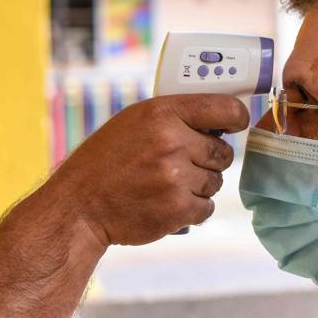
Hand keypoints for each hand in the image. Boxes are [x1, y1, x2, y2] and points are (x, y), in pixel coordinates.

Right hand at [51, 94, 249, 247]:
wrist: (79, 206)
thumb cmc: (106, 161)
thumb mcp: (133, 122)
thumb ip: (173, 118)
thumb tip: (217, 123)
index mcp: (162, 113)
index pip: (224, 108)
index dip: (237, 116)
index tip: (237, 123)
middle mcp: (172, 142)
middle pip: (224, 152)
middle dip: (210, 160)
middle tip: (185, 163)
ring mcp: (176, 178)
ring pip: (216, 182)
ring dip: (198, 186)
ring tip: (166, 185)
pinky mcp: (178, 210)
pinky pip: (206, 207)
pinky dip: (192, 209)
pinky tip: (167, 203)